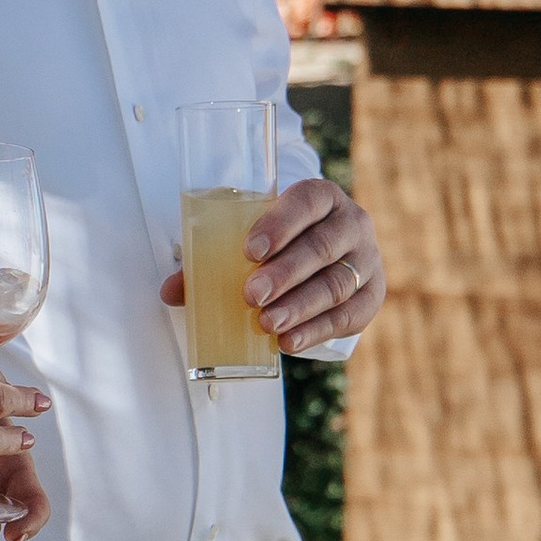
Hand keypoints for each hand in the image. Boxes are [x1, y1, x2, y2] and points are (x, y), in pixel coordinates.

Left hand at [158, 171, 383, 351]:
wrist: (327, 261)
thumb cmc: (281, 247)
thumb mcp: (252, 244)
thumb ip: (211, 262)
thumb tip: (169, 290)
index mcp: (321, 198)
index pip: (307, 201)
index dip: (280, 224)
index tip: (250, 250)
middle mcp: (351, 223)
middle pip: (322, 247)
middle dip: (285, 273)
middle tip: (252, 295)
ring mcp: (367, 259)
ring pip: (337, 283)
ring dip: (300, 306)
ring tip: (267, 323)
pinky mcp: (372, 294)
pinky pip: (349, 314)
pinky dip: (317, 330)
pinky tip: (289, 342)